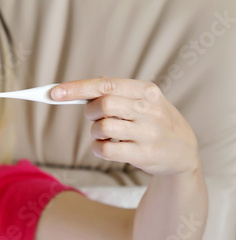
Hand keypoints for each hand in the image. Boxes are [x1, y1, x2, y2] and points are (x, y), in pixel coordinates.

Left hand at [51, 77, 199, 175]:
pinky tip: (107, 147)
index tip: (54, 92)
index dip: (78, 88)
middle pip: (104, 105)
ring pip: (103, 127)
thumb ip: (115, 95)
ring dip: (95, 132)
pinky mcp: (144, 154)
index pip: (107, 85)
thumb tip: (74, 92)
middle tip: (94, 117)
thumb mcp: (143, 101)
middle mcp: (149, 109)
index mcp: (147, 91)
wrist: (183, 152)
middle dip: (90, 112)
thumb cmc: (152, 121)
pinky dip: (98, 148)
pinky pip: (106, 150)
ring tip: (105, 134)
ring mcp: (148, 133)